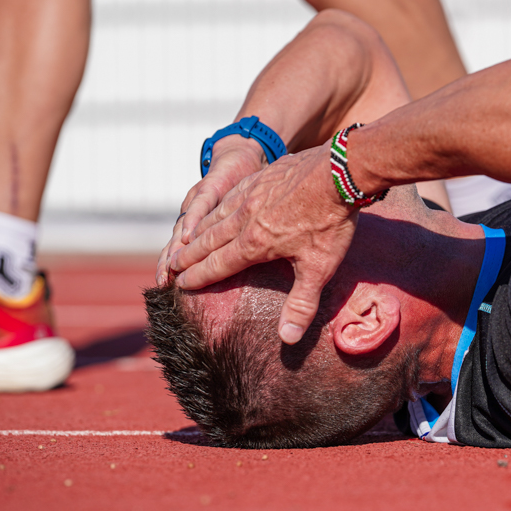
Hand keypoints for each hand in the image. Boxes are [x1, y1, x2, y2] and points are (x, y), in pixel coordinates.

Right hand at [169, 145, 358, 343]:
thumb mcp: (319, 268)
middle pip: (209, 241)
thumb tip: (287, 339)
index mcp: (255, 243)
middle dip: (189, 256)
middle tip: (171, 266)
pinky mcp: (260, 179)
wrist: (338, 171)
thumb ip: (301, 304)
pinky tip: (217, 210)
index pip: (219, 265)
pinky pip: (229, 196)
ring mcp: (250, 195)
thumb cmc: (330, 222)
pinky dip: (217, 207)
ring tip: (185, 242)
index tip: (180, 285)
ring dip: (198, 232)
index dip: (198, 277)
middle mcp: (245, 219)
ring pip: (216, 217)